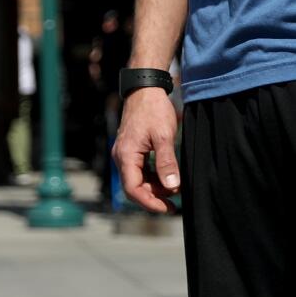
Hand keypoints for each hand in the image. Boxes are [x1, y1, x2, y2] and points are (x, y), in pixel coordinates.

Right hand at [113, 86, 182, 214]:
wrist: (145, 88)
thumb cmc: (154, 110)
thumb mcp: (163, 136)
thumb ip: (166, 163)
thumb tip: (172, 187)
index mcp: (126, 155)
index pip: (132, 189)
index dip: (149, 203)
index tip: (168, 208)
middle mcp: (121, 156)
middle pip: (134, 187)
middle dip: (153, 197)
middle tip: (175, 203)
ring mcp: (125, 153)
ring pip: (137, 180)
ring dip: (154, 188)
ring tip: (174, 188)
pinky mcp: (131, 150)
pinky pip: (139, 171)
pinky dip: (153, 178)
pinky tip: (167, 177)